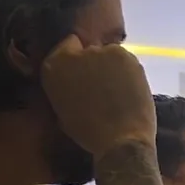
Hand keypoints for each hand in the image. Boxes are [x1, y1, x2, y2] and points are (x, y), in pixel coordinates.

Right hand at [39, 35, 155, 155]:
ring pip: (108, 55)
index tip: (83, 71)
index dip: (75, 57)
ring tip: (118, 90)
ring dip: (111, 67)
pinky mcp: (126, 56)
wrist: (120, 139)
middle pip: (88, 50)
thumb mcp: (62, 109)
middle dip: (93, 64)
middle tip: (101, 85)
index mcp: (54, 66)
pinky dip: (127, 71)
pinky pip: (125, 61)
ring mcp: (103, 51)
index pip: (65, 46)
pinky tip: (129, 89)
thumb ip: (65, 87)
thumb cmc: (87, 132)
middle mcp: (76, 53)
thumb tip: (74, 82)